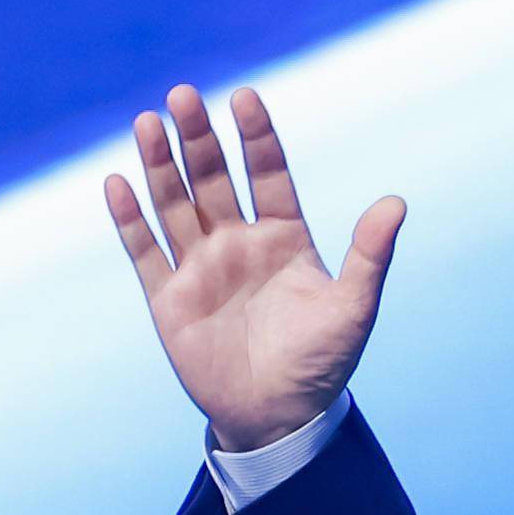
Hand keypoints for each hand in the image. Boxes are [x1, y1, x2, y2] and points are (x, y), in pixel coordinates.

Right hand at [106, 83, 405, 451]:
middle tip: (183, 95)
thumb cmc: (322, 363)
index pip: (267, 173)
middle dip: (198, 138)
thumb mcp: (353, 308)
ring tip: (148, 122)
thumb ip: (369, 256)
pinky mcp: (169, 299)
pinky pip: (144, 252)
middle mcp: (238, 242)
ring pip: (174, 204)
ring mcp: (201, 267)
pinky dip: (130, 219)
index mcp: (284, 236)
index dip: (256, 136)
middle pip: (212, 178)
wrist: (279, 419)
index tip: (245, 98)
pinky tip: (117, 183)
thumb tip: (396, 203)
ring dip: (160, 165)